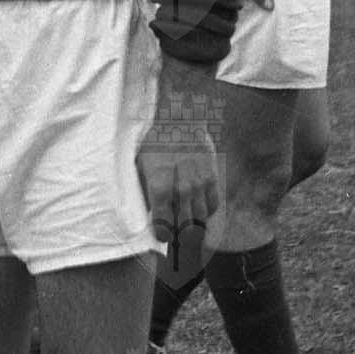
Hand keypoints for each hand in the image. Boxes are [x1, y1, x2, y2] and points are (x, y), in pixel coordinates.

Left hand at [137, 68, 220, 247]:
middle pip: (185, 226)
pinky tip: (198, 208)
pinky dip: (206, 210)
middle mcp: (182, 185)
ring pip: (201, 218)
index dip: (163, 234)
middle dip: (180, 235)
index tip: (163, 237)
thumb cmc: (155, 141)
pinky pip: (213, 204)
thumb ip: (147, 191)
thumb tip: (150, 214)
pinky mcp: (212, 176)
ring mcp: (200, 182)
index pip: (163, 223)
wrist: (179, 116)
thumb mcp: (141, 164)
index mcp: (160, 183)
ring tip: (187, 225)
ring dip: (194, 224)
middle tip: (177, 237)